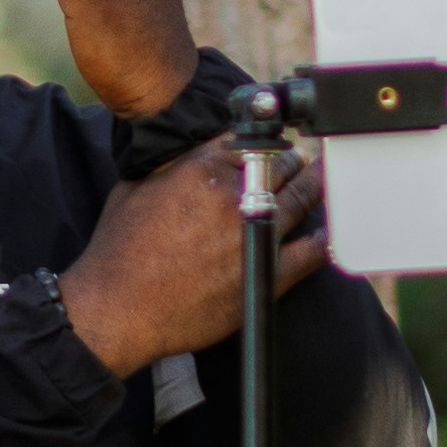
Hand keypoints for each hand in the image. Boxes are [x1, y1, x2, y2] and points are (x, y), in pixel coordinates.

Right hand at [58, 135, 322, 379]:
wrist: (120, 308)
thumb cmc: (119, 252)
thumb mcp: (134, 189)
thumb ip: (170, 167)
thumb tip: (188, 158)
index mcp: (201, 170)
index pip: (245, 141)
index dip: (260, 139)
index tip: (268, 141)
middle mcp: (233, 195)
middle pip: (280, 164)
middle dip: (292, 158)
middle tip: (301, 158)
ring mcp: (255, 233)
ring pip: (301, 198)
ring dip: (315, 184)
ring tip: (321, 178)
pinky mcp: (266, 272)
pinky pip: (310, 252)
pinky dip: (323, 239)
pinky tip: (328, 232)